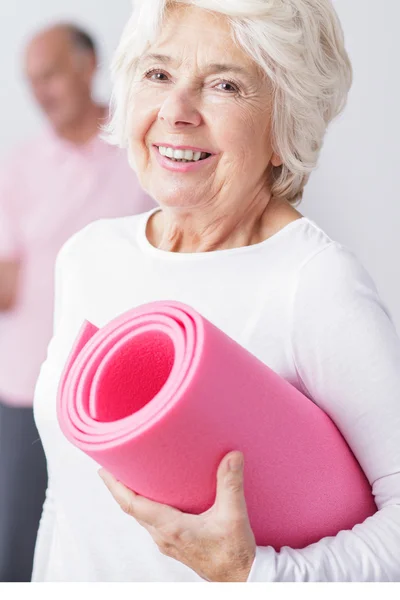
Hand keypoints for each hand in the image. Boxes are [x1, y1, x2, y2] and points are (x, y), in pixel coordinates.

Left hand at [99, 451, 255, 581]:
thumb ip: (231, 483)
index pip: (133, 505)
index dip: (116, 487)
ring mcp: (167, 542)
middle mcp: (163, 536)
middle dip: (120, 487)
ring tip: (129, 476)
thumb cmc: (234, 554)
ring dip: (132, 497)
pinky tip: (153, 496)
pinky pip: (150, 522)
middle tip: (114, 464)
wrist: (240, 579)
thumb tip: (232, 456)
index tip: (104, 470)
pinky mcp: (174, 544)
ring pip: (141, 516)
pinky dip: (145, 506)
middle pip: (132, 509)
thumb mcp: (234, 515)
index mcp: (171, 528)